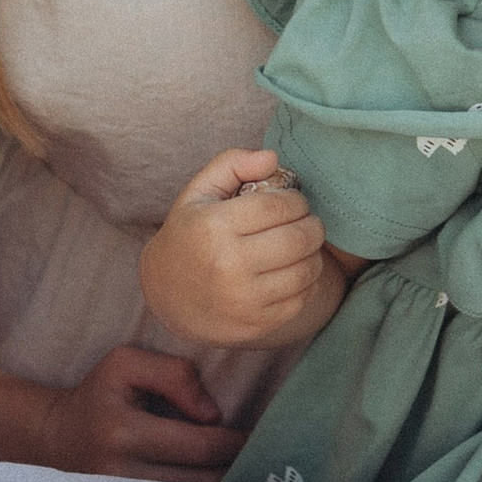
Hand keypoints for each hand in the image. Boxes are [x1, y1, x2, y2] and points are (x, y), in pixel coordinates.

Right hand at [36, 343, 249, 481]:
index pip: (198, 446)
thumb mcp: (126, 363)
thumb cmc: (99, 396)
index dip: (232, 442)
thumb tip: (211, 414)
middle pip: (202, 481)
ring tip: (239, 469)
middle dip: (234, 466)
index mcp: (123, 433)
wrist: (58, 438)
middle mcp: (123, 476)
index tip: (254, 434)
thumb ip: (173, 375)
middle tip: (257, 454)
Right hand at [139, 148, 331, 347]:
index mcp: (214, 226)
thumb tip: (272, 157)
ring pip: (306, 270)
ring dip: (313, 253)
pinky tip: (294, 270)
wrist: (168, 296)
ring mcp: (244, 299)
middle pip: (298, 238)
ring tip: (302, 244)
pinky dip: (306, 281)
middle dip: (312, 224)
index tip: (294, 201)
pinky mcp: (257, 324)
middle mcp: (229, 264)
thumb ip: (232, 163)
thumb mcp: (199, 192)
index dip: (296, 200)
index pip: (278, 206)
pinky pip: (301, 298)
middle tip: (307, 221)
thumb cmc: (190, 234)